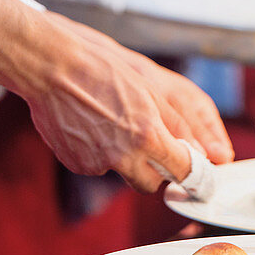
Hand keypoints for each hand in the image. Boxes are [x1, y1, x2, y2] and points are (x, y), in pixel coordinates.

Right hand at [24, 18, 193, 192]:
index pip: (181, 170)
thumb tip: (200, 150)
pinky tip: (90, 128)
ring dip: (125, 161)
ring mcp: (96, 163)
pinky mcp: (76, 165)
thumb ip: (177, 126)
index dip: (190, 172)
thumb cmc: (104, 73)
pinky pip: (96, 167)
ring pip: (122, 175)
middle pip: (150, 184)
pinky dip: (98, 154)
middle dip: (154, 171)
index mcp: (147, 137)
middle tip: (149, 148)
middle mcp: (123, 157)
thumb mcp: (150, 93)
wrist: (55, 71)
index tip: (192, 170)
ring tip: (111, 126)